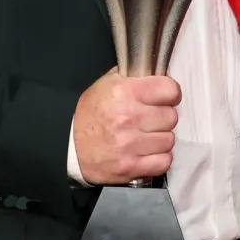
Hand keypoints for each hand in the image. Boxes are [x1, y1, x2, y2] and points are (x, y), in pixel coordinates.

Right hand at [72, 69, 179, 185]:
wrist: (67, 147)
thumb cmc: (90, 114)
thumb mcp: (107, 84)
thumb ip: (135, 76)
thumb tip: (159, 72)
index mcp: (124, 92)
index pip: (170, 90)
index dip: (170, 94)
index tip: (164, 98)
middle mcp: (128, 117)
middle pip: (172, 117)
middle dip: (163, 118)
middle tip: (149, 120)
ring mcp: (129, 144)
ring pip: (169, 140)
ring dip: (160, 139)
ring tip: (145, 137)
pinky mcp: (129, 167)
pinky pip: (164, 161)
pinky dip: (159, 159)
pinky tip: (146, 152)